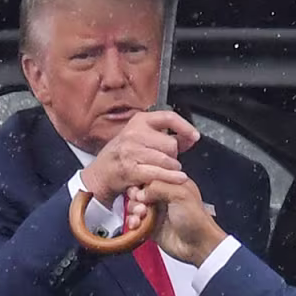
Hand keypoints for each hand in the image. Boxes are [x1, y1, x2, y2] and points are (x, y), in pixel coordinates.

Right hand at [81, 110, 200, 205]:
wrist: (100, 174)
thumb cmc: (123, 156)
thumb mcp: (141, 139)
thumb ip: (166, 137)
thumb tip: (190, 138)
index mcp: (139, 121)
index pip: (168, 117)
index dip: (185, 126)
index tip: (195, 136)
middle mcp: (134, 133)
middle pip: (170, 143)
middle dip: (174, 155)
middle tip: (167, 161)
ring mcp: (131, 151)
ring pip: (167, 159)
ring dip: (172, 168)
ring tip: (167, 171)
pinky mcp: (130, 169)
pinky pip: (159, 172)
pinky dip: (171, 177)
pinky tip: (178, 178)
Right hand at [127, 179, 227, 266]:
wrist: (198, 245)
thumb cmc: (196, 219)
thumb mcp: (180, 194)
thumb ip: (158, 187)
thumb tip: (140, 191)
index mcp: (173, 184)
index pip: (150, 176)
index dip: (141, 181)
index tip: (138, 189)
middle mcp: (163, 196)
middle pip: (139, 190)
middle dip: (135, 197)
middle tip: (141, 204)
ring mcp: (157, 211)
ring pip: (135, 206)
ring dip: (133, 210)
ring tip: (141, 215)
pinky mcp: (151, 226)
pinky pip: (135, 221)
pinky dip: (132, 222)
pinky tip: (136, 224)